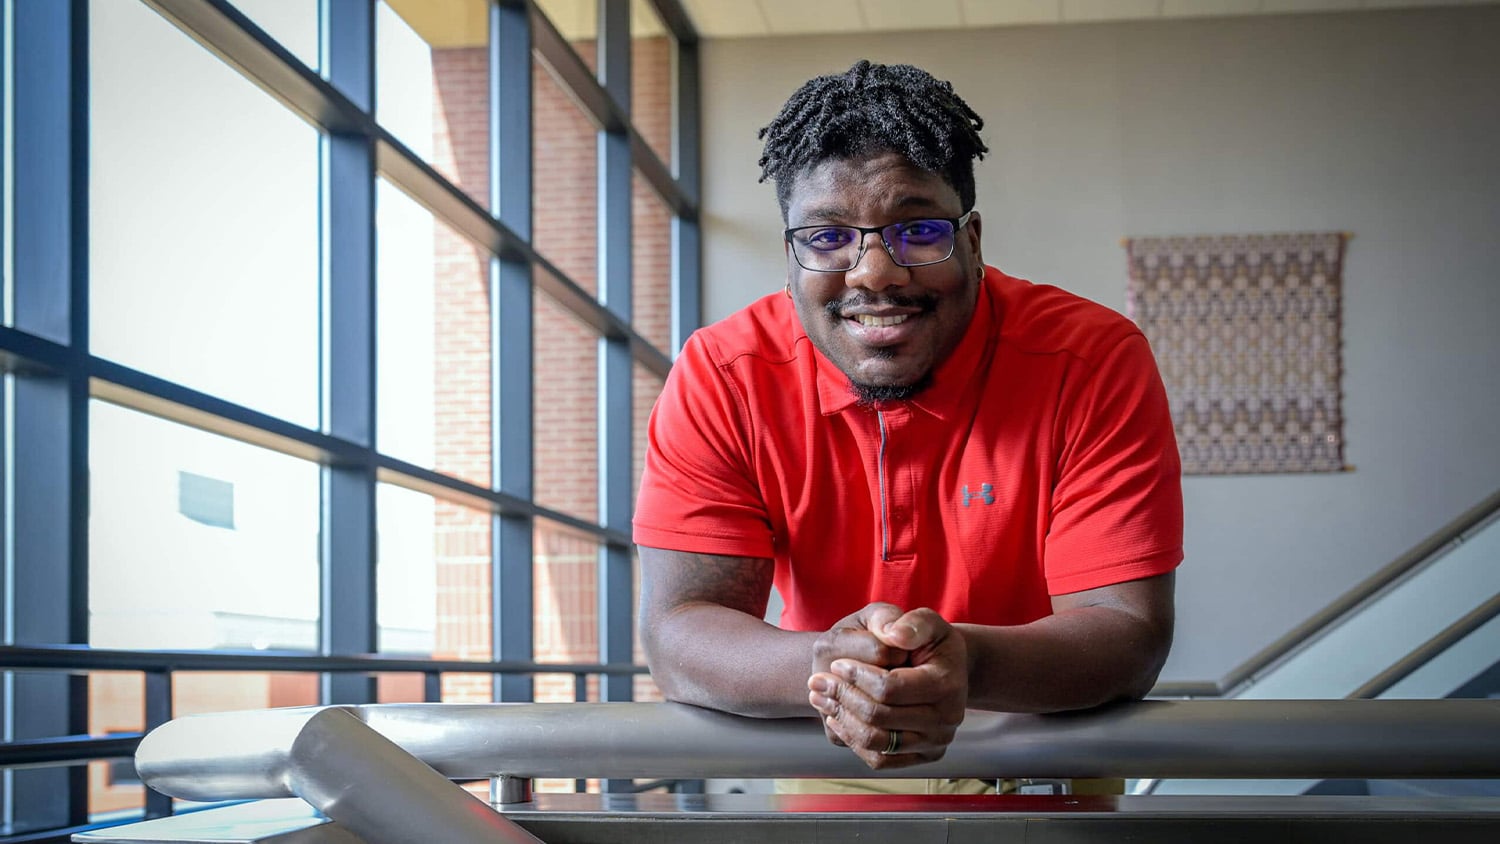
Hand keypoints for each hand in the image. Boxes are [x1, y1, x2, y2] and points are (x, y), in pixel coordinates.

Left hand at [807, 607, 968, 768]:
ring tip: (821, 697)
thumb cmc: (927, 641)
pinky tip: (837, 717)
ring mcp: (935, 742)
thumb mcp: (923, 620)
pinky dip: (853, 740)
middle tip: (817, 680)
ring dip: (842, 718)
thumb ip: (911, 623)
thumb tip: (893, 635)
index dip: (857, 676)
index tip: (836, 664)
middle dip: (843, 696)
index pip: (890, 688)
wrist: (942, 668)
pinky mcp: (922, 756)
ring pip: (876, 742)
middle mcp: (946, 719)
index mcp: (947, 684)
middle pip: (879, 716)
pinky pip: (880, 760)